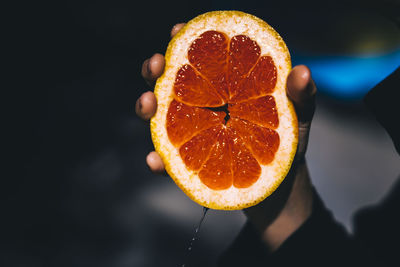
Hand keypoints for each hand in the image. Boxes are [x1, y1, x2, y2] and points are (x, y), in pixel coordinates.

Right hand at [136, 23, 316, 250]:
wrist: (279, 186)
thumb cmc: (287, 142)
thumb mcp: (299, 116)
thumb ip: (302, 95)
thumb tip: (301, 71)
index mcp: (226, 85)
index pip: (202, 56)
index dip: (186, 39)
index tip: (178, 29)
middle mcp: (204, 105)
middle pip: (171, 80)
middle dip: (157, 67)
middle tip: (158, 64)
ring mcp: (193, 133)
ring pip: (159, 114)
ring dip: (146, 106)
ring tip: (148, 105)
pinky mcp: (189, 162)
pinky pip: (168, 159)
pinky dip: (158, 159)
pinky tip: (156, 160)